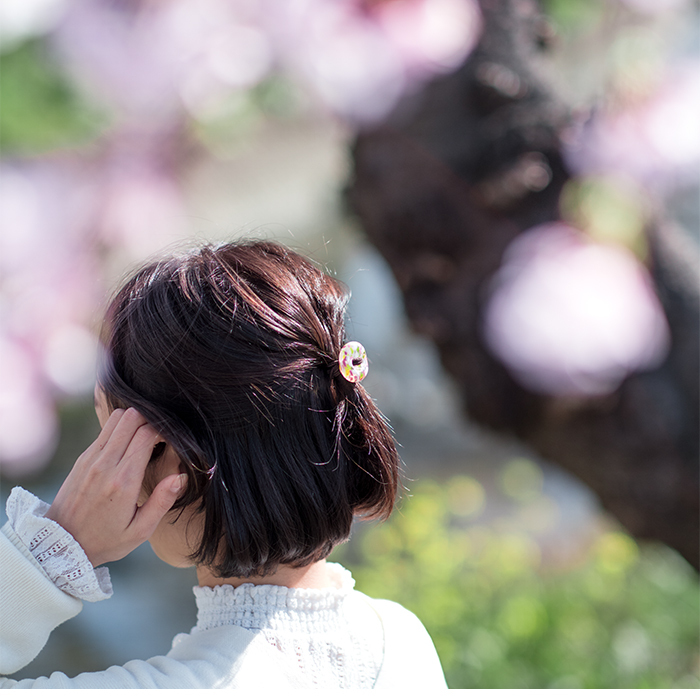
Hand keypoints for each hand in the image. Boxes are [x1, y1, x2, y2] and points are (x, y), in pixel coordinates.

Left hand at [46, 408, 186, 566]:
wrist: (62, 544)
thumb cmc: (106, 540)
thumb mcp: (140, 530)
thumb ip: (162, 502)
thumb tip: (180, 476)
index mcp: (123, 481)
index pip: (147, 434)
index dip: (165, 431)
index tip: (172, 443)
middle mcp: (105, 464)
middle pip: (131, 417)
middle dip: (151, 420)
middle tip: (160, 437)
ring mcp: (91, 458)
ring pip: (117, 417)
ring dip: (135, 421)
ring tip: (145, 439)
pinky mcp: (83, 458)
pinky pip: (106, 430)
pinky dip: (121, 429)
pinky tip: (129, 447)